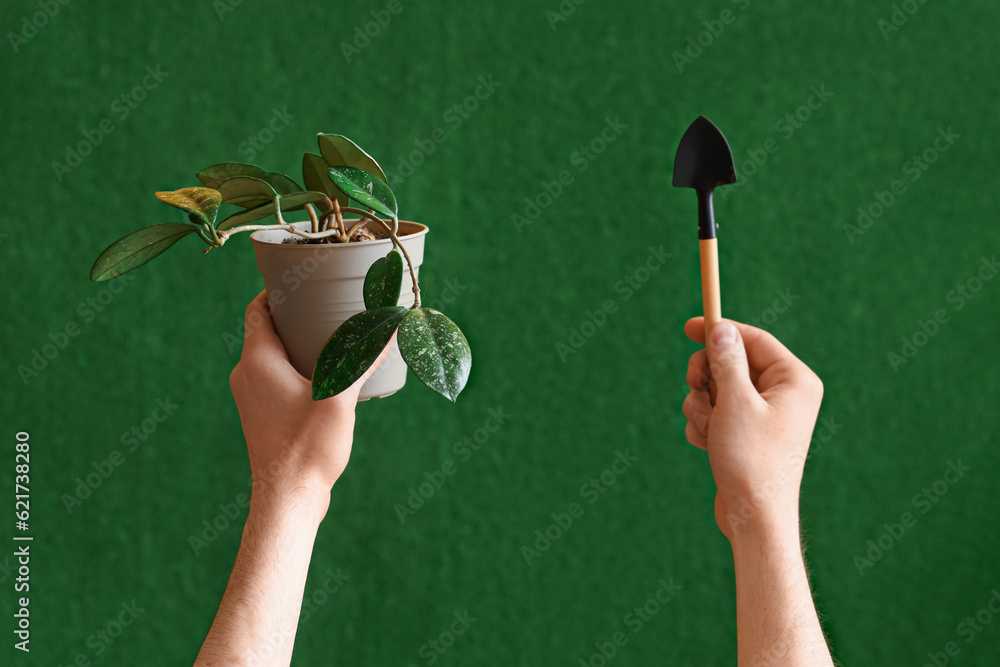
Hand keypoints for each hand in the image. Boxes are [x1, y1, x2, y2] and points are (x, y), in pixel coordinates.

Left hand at [229, 290, 391, 512]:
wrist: (287, 500)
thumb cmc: (307, 449)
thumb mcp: (341, 398)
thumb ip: (364, 360)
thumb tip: (392, 327)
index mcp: (257, 361)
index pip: (257, 309)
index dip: (276, 290)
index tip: (302, 280)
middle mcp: (245, 375)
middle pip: (263, 329)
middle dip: (293, 314)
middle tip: (326, 304)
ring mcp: (249, 397)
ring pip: (268, 354)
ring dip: (293, 342)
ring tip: (330, 336)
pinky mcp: (259, 415)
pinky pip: (271, 377)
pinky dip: (292, 365)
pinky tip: (323, 374)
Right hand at [682, 318, 823, 540]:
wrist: (754, 516)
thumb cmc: (751, 460)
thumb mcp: (735, 402)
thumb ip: (726, 360)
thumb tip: (722, 329)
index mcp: (794, 380)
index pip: (754, 339)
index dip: (721, 330)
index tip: (689, 326)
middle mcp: (784, 394)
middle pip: (732, 362)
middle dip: (707, 378)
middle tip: (696, 387)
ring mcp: (765, 414)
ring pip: (718, 388)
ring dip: (702, 405)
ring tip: (710, 429)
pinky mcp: (747, 432)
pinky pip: (716, 412)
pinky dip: (705, 424)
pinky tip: (708, 444)